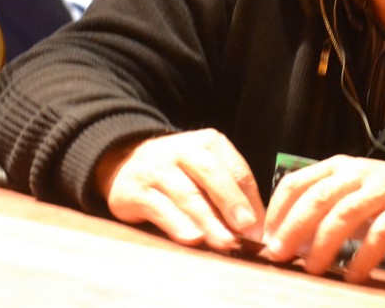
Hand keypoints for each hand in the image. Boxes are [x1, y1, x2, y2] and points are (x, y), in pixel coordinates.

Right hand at [94, 129, 264, 250]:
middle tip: (246, 228)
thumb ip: (231, 194)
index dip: (250, 200)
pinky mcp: (135, 192)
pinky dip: (178, 224)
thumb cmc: (178, 172)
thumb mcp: (206, 171)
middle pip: (211, 174)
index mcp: (209, 142)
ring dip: (209, 220)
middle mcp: (183, 151)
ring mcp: (157, 170)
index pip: (236, 169)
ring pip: (187, 194)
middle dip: (231, 201)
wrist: (123, 161)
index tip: (260, 228)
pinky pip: (160, 208)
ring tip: (226, 241)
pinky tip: (193, 239)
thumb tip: (256, 230)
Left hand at [261, 155, 384, 282]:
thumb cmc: (384, 195)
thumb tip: (286, 240)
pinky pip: (379, 233)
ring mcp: (381, 189)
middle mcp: (356, 173)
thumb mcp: (349, 190)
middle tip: (279, 254)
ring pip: (344, 213)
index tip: (266, 237)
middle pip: (317, 198)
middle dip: (293, 228)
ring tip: (313, 268)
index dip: (277, 211)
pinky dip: (363, 256)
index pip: (296, 182)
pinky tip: (354, 275)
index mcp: (336, 167)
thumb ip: (321, 208)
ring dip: (324, 243)